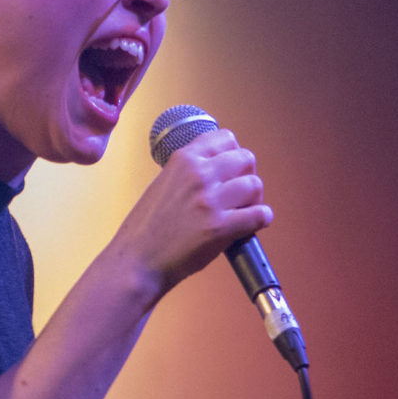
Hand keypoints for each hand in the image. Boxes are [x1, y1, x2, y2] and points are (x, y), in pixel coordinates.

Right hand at [112, 128, 272, 297]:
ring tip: (242, 212)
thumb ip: (188, 173)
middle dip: (246, 176)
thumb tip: (216, 171)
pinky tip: (249, 226)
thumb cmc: (146, 229)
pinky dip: (261, 220)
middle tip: (238, 195)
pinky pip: (260, 215)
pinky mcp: (220, 227)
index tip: (231, 170)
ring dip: (254, 200)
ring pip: (255, 185)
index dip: (233, 154)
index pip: (225, 138)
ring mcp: (210, 200)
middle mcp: (198, 174)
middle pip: (246, 159)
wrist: (136, 260)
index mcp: (183, 160)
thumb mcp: (162, 184)